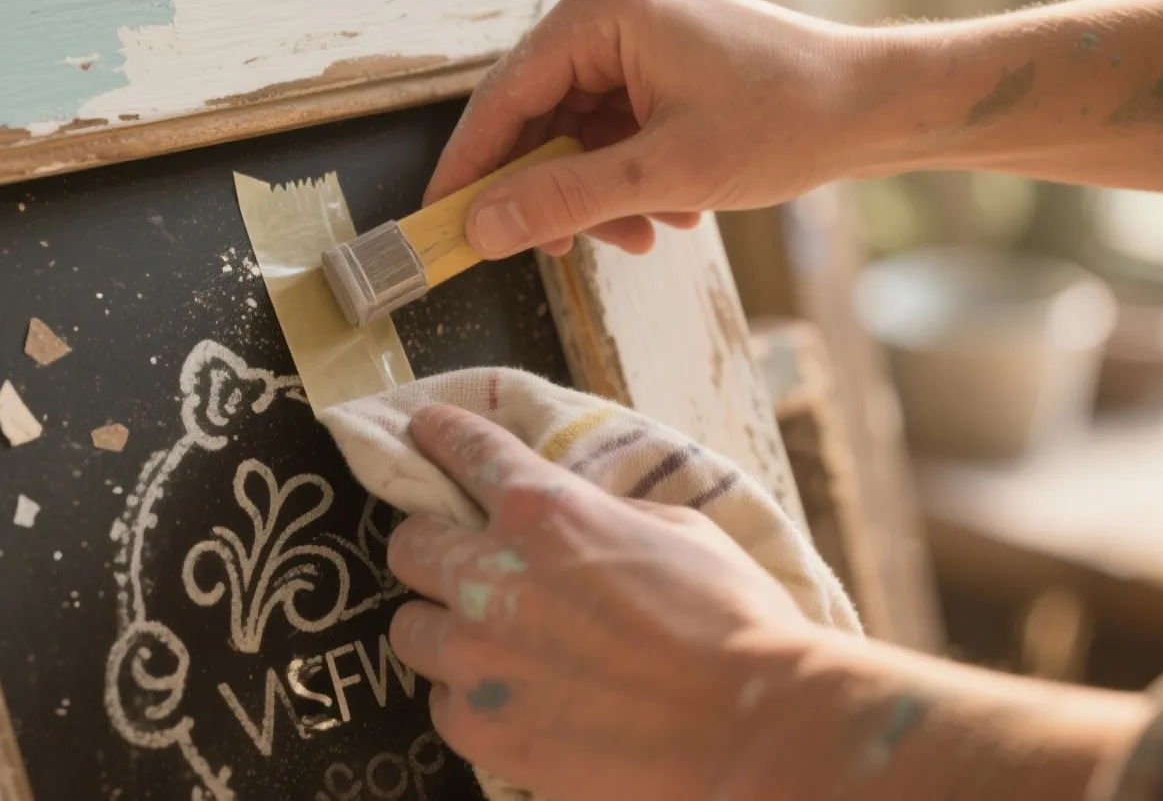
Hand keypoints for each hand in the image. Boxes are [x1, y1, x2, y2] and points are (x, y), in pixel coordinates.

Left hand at [384, 404, 818, 799]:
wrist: (755, 730)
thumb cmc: (733, 623)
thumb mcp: (676, 529)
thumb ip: (603, 514)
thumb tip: (576, 517)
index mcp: (544, 510)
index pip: (465, 450)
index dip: (440, 435)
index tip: (426, 430)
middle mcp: (492, 577)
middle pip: (407, 546)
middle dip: (430, 547)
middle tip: (459, 562)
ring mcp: (481, 659)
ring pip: (409, 630)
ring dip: (443, 628)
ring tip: (487, 642)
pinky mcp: (486, 731)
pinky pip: (442, 705)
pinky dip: (468, 698)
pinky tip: (511, 699)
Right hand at [427, 0, 876, 256]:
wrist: (877, 104)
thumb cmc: (787, 121)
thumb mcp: (663, 176)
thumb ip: (562, 201)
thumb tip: (479, 229)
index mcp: (604, 5)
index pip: (504, 96)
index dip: (470, 167)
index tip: (440, 222)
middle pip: (537, 111)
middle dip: (552, 188)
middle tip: (558, 250)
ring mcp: (637, 20)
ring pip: (574, 124)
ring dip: (596, 189)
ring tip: (643, 233)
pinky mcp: (659, 47)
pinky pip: (610, 118)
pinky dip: (624, 171)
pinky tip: (664, 210)